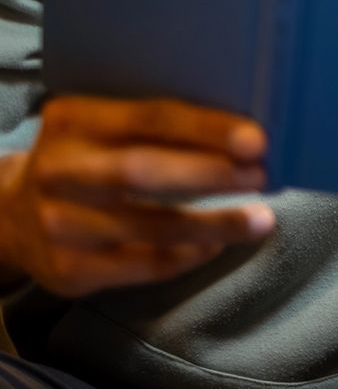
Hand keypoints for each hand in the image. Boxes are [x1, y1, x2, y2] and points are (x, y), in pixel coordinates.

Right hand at [0, 96, 275, 296]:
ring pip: (149, 227)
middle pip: (142, 173)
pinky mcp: (67, 270)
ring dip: (214, 225)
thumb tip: (243, 132)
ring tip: (260, 220)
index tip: (256, 140)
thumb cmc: (84, 159)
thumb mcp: (100, 127)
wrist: (9, 215)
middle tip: (262, 174)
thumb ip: (154, 125)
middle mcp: (60, 172)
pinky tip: (217, 245)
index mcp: (74, 121)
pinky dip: (187, 256)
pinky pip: (142, 265)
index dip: (204, 130)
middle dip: (210, 174)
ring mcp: (59, 224)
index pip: (148, 119)